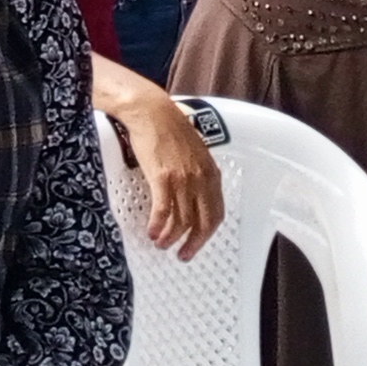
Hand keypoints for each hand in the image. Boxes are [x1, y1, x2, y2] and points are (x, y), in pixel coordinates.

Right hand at [102, 76, 224, 257]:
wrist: (150, 111)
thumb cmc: (167, 126)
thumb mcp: (192, 150)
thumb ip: (196, 172)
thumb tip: (190, 192)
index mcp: (210, 172)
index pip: (216, 212)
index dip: (207, 232)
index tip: (197, 242)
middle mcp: (200, 179)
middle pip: (203, 222)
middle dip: (193, 243)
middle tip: (183, 254)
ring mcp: (182, 179)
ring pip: (182, 220)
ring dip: (171, 237)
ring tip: (161, 243)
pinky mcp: (162, 177)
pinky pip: (163, 211)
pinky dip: (158, 226)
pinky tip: (152, 232)